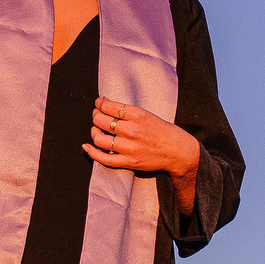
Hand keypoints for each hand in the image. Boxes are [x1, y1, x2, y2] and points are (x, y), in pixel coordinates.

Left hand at [82, 97, 198, 180]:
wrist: (177, 152)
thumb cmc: (162, 130)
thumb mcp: (146, 114)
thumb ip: (126, 110)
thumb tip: (104, 101)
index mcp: (138, 115)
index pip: (108, 107)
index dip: (99, 104)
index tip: (98, 104)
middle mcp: (132, 131)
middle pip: (101, 121)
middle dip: (95, 116)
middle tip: (97, 115)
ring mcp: (130, 148)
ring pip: (100, 139)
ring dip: (93, 132)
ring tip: (96, 130)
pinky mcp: (129, 162)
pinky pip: (104, 159)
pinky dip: (92, 152)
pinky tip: (86, 146)